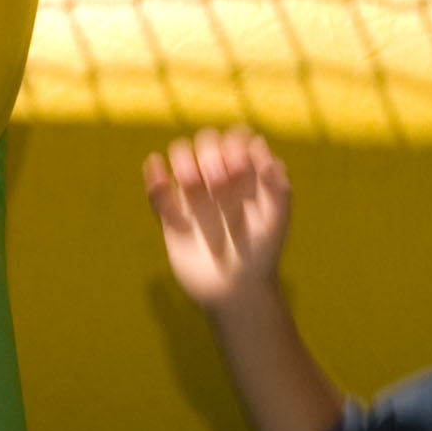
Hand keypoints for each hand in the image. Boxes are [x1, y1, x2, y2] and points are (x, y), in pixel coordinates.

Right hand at [144, 127, 293, 306]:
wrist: (237, 291)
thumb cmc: (263, 254)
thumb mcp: (277, 218)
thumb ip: (275, 182)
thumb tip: (258, 145)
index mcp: (246, 177)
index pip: (236, 139)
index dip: (235, 145)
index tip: (242, 168)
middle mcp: (219, 181)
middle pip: (206, 143)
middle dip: (211, 153)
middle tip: (222, 183)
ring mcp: (194, 198)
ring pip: (180, 160)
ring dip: (184, 161)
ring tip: (193, 183)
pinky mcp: (172, 218)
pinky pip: (157, 192)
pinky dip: (154, 177)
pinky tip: (158, 171)